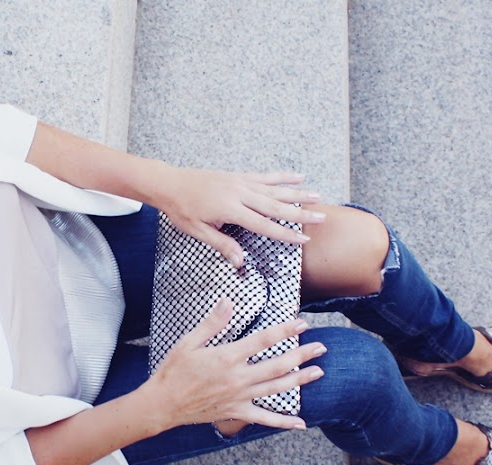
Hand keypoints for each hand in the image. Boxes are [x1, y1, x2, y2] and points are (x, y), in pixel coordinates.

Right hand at [147, 299, 325, 429]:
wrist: (163, 403)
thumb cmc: (174, 371)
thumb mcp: (189, 342)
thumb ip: (212, 323)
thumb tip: (228, 301)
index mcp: (227, 357)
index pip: (263, 340)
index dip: (285, 330)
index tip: (301, 323)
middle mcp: (238, 378)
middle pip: (278, 365)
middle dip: (302, 355)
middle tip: (321, 347)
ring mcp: (240, 397)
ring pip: (276, 388)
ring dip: (300, 380)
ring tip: (318, 372)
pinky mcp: (236, 412)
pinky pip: (265, 418)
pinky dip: (283, 422)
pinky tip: (301, 423)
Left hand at [152, 165, 326, 267]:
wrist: (170, 184)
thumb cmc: (182, 210)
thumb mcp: (198, 232)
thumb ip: (222, 245)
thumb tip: (240, 261)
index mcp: (230, 209)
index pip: (263, 224)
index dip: (285, 233)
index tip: (304, 238)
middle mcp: (239, 193)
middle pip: (275, 205)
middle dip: (300, 212)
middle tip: (322, 216)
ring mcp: (240, 182)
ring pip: (274, 189)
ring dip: (297, 193)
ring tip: (318, 196)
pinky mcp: (238, 176)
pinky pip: (265, 176)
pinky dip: (282, 177)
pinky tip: (298, 177)